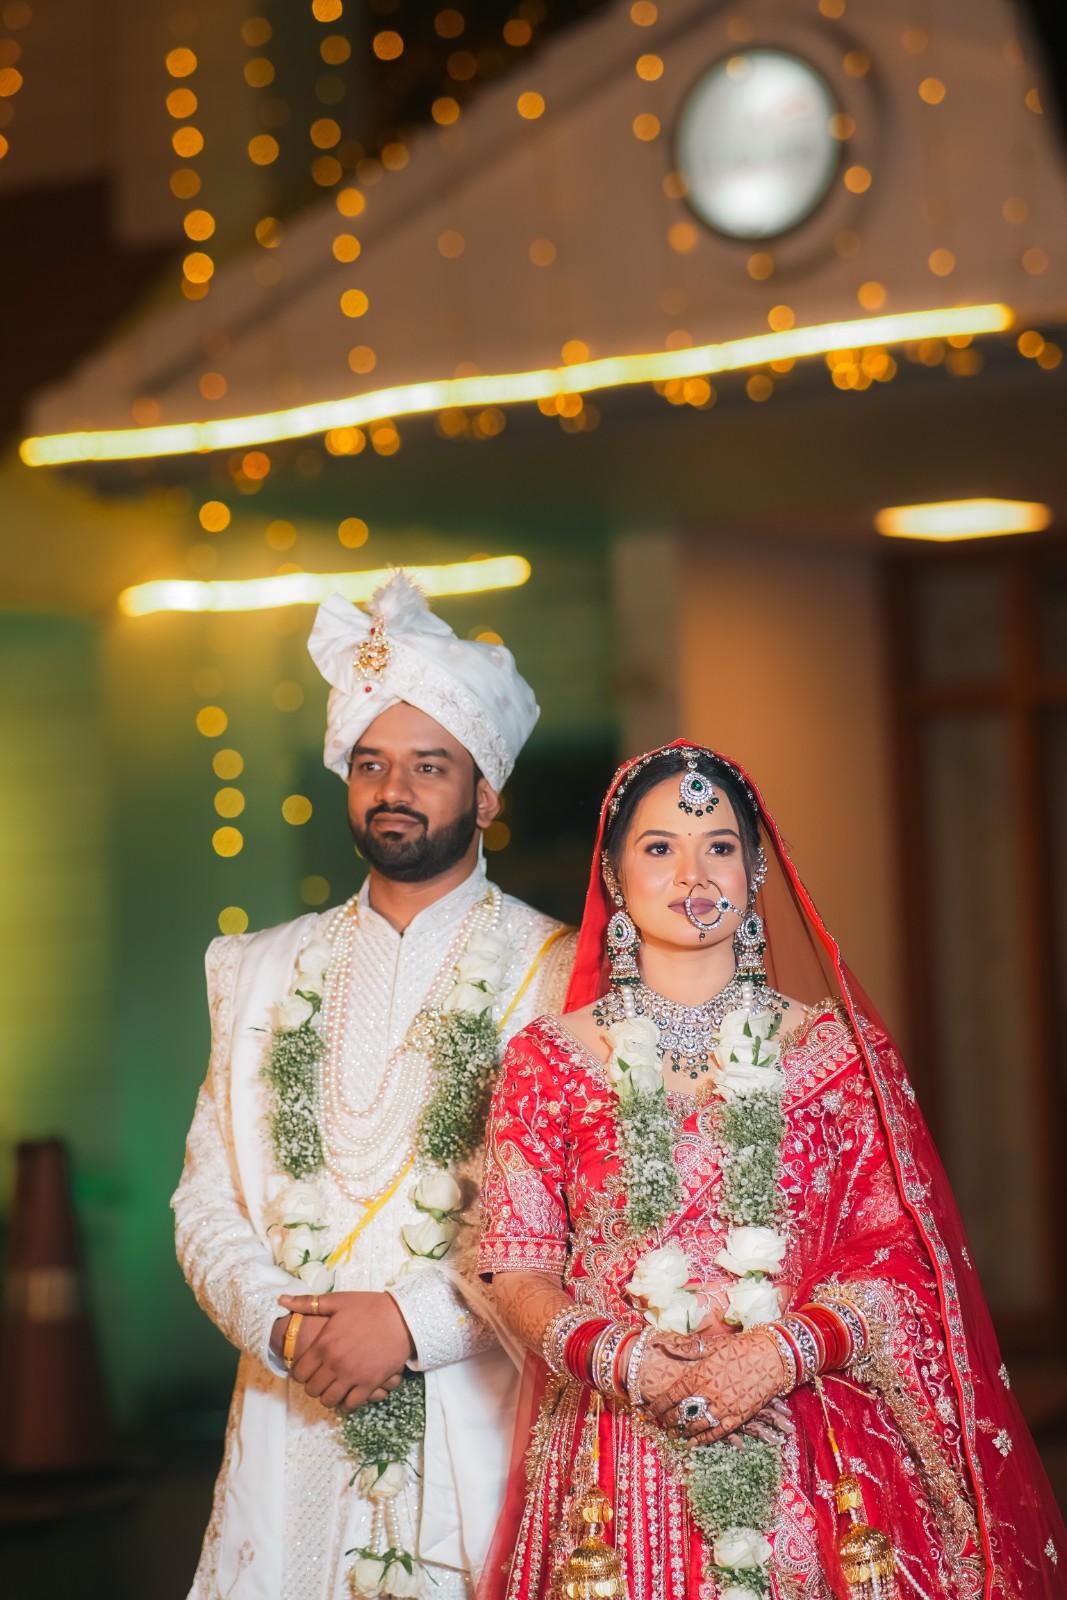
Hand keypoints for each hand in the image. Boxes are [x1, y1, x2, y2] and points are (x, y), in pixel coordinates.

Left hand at [279, 1291, 415, 1411]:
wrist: (403, 1318)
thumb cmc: (370, 1307)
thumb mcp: (338, 1301)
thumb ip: (309, 1303)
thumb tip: (282, 1300)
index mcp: (324, 1344)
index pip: (299, 1373)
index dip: (299, 1373)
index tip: (306, 1369)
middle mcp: (334, 1364)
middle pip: (312, 1390)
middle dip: (313, 1385)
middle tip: (320, 1378)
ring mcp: (352, 1376)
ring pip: (329, 1400)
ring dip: (328, 1395)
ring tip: (333, 1386)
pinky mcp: (369, 1384)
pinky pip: (350, 1404)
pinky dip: (347, 1401)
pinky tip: (349, 1391)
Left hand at [640, 1328, 789, 1441]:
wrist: (773, 1357)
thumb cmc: (740, 1348)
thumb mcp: (712, 1345)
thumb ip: (687, 1348)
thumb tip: (664, 1346)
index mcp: (700, 1375)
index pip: (672, 1395)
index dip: (659, 1405)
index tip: (650, 1409)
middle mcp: (709, 1394)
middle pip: (682, 1413)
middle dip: (669, 1420)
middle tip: (662, 1423)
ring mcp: (724, 1408)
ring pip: (697, 1426)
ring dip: (683, 1431)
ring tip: (674, 1433)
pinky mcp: (739, 1417)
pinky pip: (717, 1433)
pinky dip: (703, 1439)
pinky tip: (694, 1442)